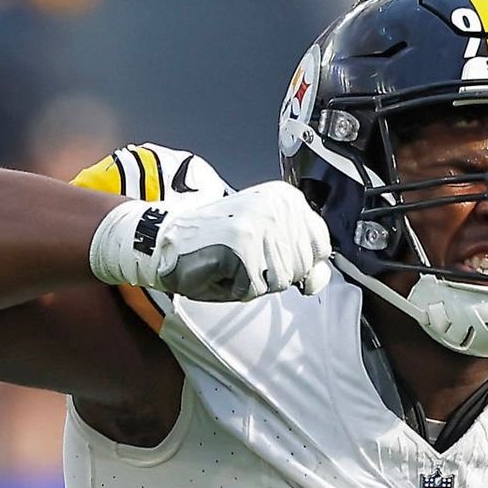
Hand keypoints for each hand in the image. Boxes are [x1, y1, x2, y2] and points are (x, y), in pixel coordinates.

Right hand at [90, 180, 332, 300]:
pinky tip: (221, 268)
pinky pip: (257, 288)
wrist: (166, 239)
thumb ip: (300, 259)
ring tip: (232, 260)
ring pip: (282, 280)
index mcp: (286, 198)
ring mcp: (260, 224)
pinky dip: (238, 287)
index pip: (321, 246)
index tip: (266, 253)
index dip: (297, 262)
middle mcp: (277, 206)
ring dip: (255, 281)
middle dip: (273, 274)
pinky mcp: (242, 246)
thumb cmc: (215, 244)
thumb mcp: (266, 248)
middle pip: (301, 268)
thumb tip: (318, 279)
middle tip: (242, 257)